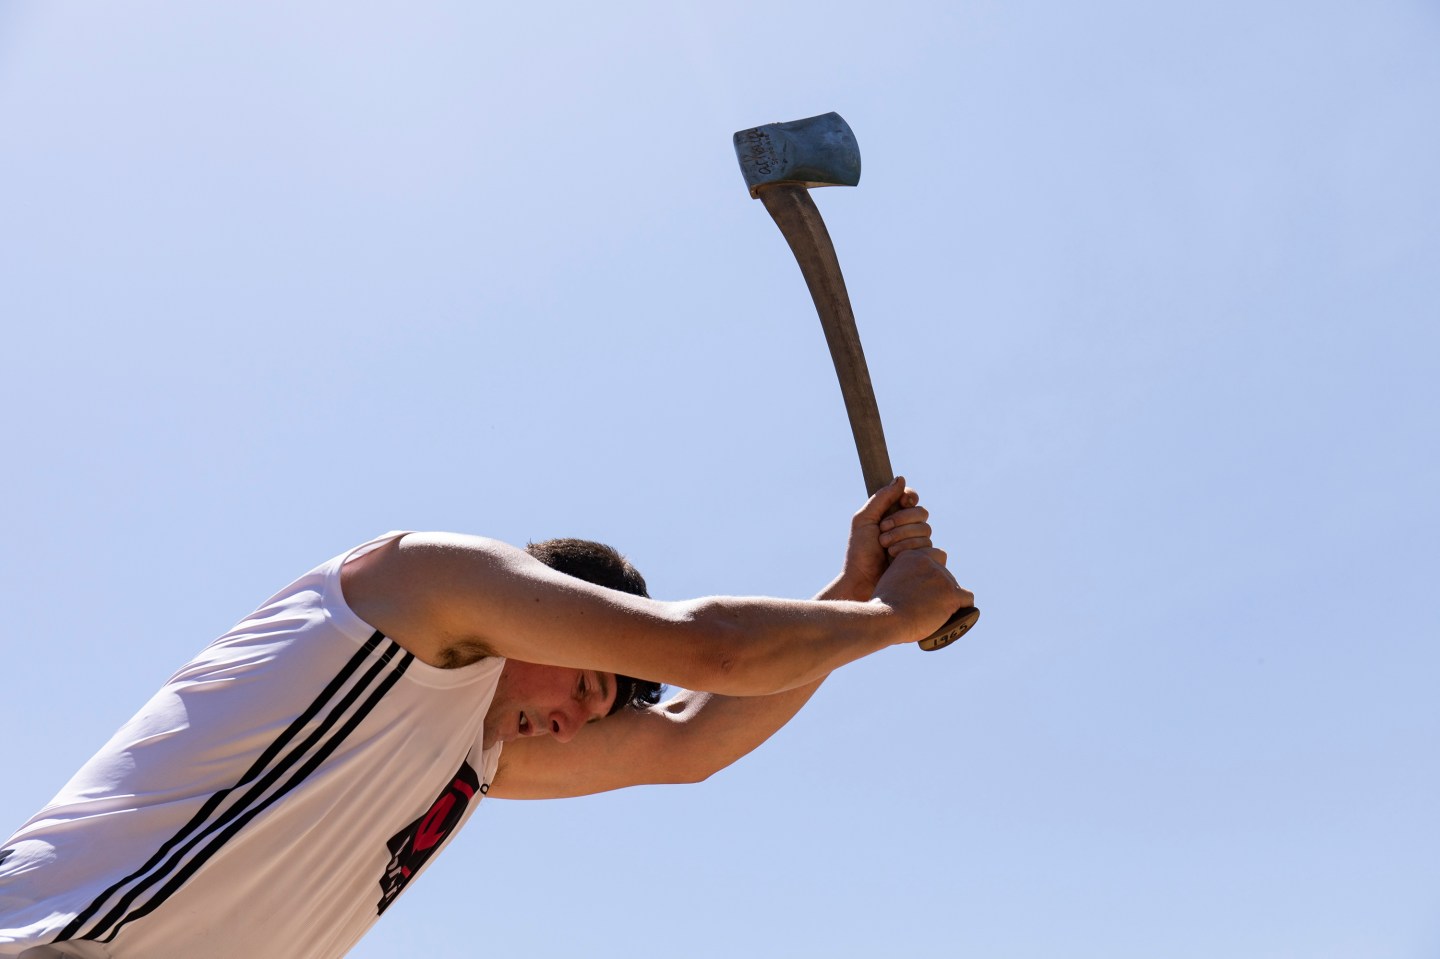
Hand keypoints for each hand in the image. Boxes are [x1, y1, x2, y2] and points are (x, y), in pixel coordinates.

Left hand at [826, 477, 934, 601]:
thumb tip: (901, 478)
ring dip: (903, 539)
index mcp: (893, 514)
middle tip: (882, 532)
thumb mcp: (864, 520)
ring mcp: (918, 544)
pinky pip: (934, 549)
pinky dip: (914, 552)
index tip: (903, 501)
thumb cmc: (859, 552)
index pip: (911, 498)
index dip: (910, 497)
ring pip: (926, 531)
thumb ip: (881, 498)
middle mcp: (908, 527)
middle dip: (901, 521)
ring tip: (886, 550)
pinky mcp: (925, 561)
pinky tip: (898, 560)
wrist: (862, 581)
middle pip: (921, 513)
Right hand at [871, 546, 975, 645]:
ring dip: (948, 600)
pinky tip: (955, 617)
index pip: (932, 557)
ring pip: (954, 587)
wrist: (885, 619)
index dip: (931, 574)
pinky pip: (967, 599)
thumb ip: (903, 581)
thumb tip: (914, 595)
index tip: (925, 588)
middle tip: (930, 607)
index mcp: (910, 556)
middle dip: (940, 589)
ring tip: (937, 616)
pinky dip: (963, 609)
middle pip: (944, 574)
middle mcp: (928, 562)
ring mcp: (941, 577)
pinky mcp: (952, 593)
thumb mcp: (888, 585)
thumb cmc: (882, 610)